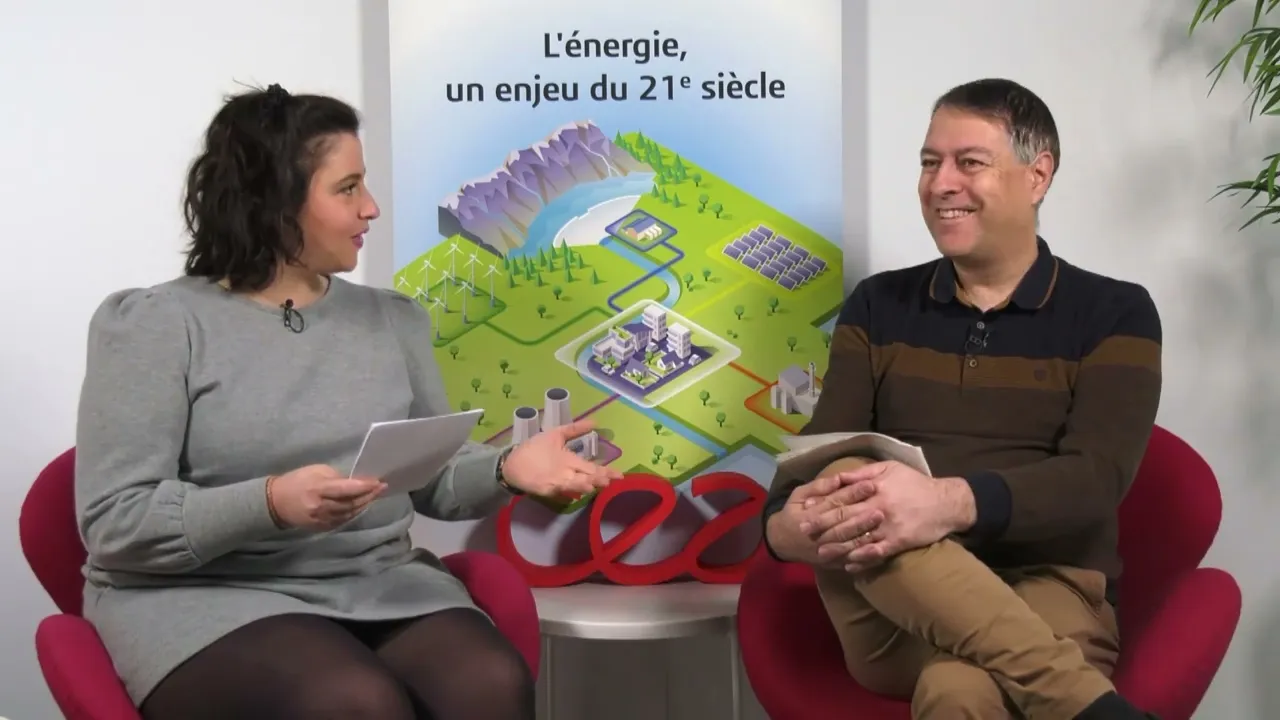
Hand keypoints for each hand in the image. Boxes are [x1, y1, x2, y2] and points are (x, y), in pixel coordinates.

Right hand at [268, 464, 385, 530]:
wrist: (275, 503)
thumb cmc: (297, 481)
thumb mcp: (315, 471)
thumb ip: (336, 478)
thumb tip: (356, 483)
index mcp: (318, 489)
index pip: (346, 489)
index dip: (364, 486)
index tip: (378, 481)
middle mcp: (321, 507)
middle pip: (351, 503)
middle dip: (369, 495)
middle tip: (381, 488)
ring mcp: (321, 520)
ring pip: (349, 513)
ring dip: (364, 504)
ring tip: (374, 495)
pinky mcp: (321, 528)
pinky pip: (343, 520)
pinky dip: (354, 512)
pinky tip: (361, 505)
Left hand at [500, 419, 622, 497]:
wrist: (512, 461)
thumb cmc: (535, 449)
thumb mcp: (556, 434)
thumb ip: (574, 429)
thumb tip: (596, 421)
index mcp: (572, 461)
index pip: (593, 468)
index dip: (606, 472)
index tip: (620, 475)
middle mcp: (568, 473)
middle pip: (588, 477)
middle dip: (600, 479)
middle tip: (612, 480)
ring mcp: (558, 481)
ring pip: (577, 484)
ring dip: (587, 484)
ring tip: (597, 482)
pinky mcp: (547, 487)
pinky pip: (560, 489)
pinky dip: (570, 489)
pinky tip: (578, 489)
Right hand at [766, 473, 878, 565]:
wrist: (782, 542)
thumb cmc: (792, 514)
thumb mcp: (797, 495)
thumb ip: (817, 487)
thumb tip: (839, 478)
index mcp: (809, 517)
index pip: (834, 504)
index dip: (852, 494)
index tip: (870, 484)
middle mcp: (818, 536)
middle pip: (843, 525)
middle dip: (862, 517)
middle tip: (881, 508)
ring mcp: (825, 552)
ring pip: (848, 544)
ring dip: (865, 535)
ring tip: (881, 525)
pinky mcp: (832, 563)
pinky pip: (850, 561)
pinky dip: (863, 556)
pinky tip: (877, 549)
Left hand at [800, 461, 963, 571]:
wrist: (946, 502)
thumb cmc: (915, 483)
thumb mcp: (889, 469)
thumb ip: (862, 473)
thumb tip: (838, 477)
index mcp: (874, 489)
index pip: (843, 498)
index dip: (823, 505)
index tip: (806, 510)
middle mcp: (879, 508)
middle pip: (846, 519)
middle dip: (824, 527)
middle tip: (805, 533)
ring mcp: (889, 527)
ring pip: (859, 539)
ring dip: (838, 547)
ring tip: (821, 553)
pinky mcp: (899, 542)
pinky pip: (877, 553)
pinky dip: (862, 560)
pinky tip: (849, 565)